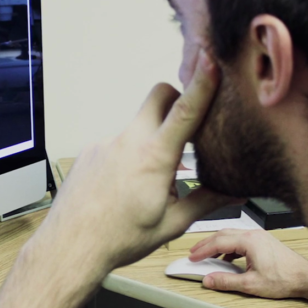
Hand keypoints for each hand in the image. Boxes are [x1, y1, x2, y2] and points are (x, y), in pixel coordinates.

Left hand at [29, 53, 243, 276]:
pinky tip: (126, 185)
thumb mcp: (171, 224)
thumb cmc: (118, 239)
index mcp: (153, 158)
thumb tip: (236, 193)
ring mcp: (105, 143)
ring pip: (138, 124)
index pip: (185, 111)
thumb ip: (207, 202)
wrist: (71, 247)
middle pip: (159, 96)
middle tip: (187, 124)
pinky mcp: (90, 151)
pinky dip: (128, 155)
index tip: (211, 61)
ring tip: (151, 179)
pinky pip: (117, 142)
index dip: (202, 83)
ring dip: (151, 139)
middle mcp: (128, 142)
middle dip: (177, 98)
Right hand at [188, 228, 307, 307]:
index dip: (202, 250)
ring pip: (231, 234)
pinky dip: (229, 246)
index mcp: (249, 241)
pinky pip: (240, 238)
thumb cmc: (285, 278)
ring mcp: (259, 236)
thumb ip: (227, 282)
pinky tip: (227, 257)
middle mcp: (253, 234)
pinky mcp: (263, 241)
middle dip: (206, 244)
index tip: (193, 258)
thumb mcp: (251, 284)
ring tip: (207, 254)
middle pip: (222, 234)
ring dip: (217, 243)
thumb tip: (209, 280)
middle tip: (194, 253)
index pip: (218, 242)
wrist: (305, 277)